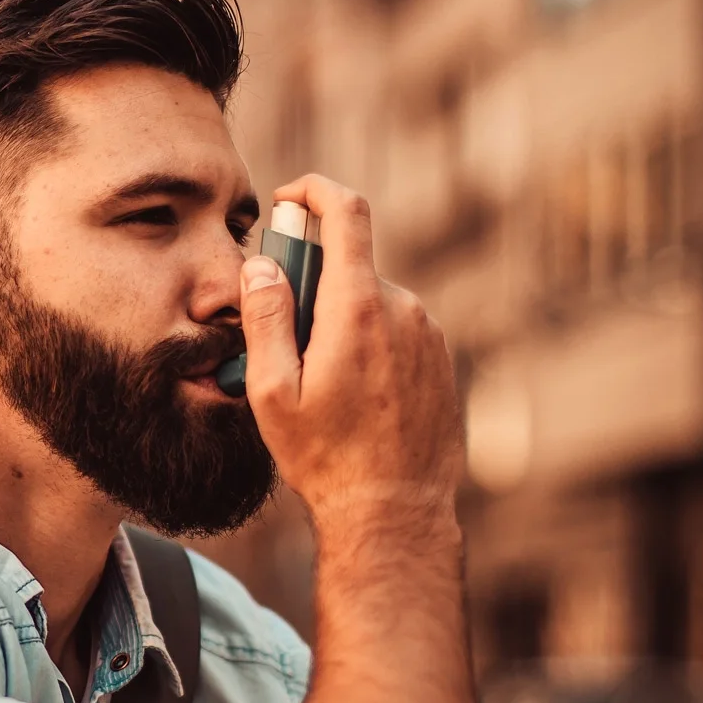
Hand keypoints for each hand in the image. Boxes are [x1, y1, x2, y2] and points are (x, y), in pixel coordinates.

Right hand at [237, 176, 462, 545]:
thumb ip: (265, 318)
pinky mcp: (441, 358)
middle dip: (311, 287)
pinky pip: (395, 330)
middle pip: (349, 266)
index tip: (288, 199)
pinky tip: (354, 399)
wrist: (395, 511)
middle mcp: (402, 309)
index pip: (346, 211)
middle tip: (285, 345)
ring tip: (322, 386)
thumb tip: (262, 265)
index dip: (314, 190)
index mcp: (358, 308)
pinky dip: (368, 344)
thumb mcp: (273, 393)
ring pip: (371, 302)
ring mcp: (429, 333)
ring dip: (340, 322)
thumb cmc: (326, 458)